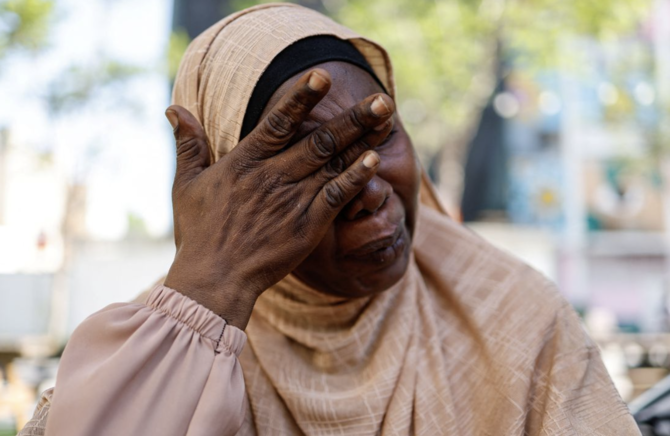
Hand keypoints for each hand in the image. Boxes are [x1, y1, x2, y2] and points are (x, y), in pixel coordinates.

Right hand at [163, 69, 394, 328]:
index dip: (301, 98)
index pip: (278, 122)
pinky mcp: (307, 226)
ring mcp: (292, 202)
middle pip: (319, 140)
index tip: (323, 76)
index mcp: (244, 163)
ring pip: (332, 163)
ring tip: (385, 118)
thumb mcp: (186, 184)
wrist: (213, 280)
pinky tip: (374, 160)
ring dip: (361, 139)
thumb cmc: (199, 233)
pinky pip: (336, 196)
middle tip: (381, 99)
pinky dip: (356, 177)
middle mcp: (272, 177)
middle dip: (352, 117)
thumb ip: (188, 144)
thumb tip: (174, 108)